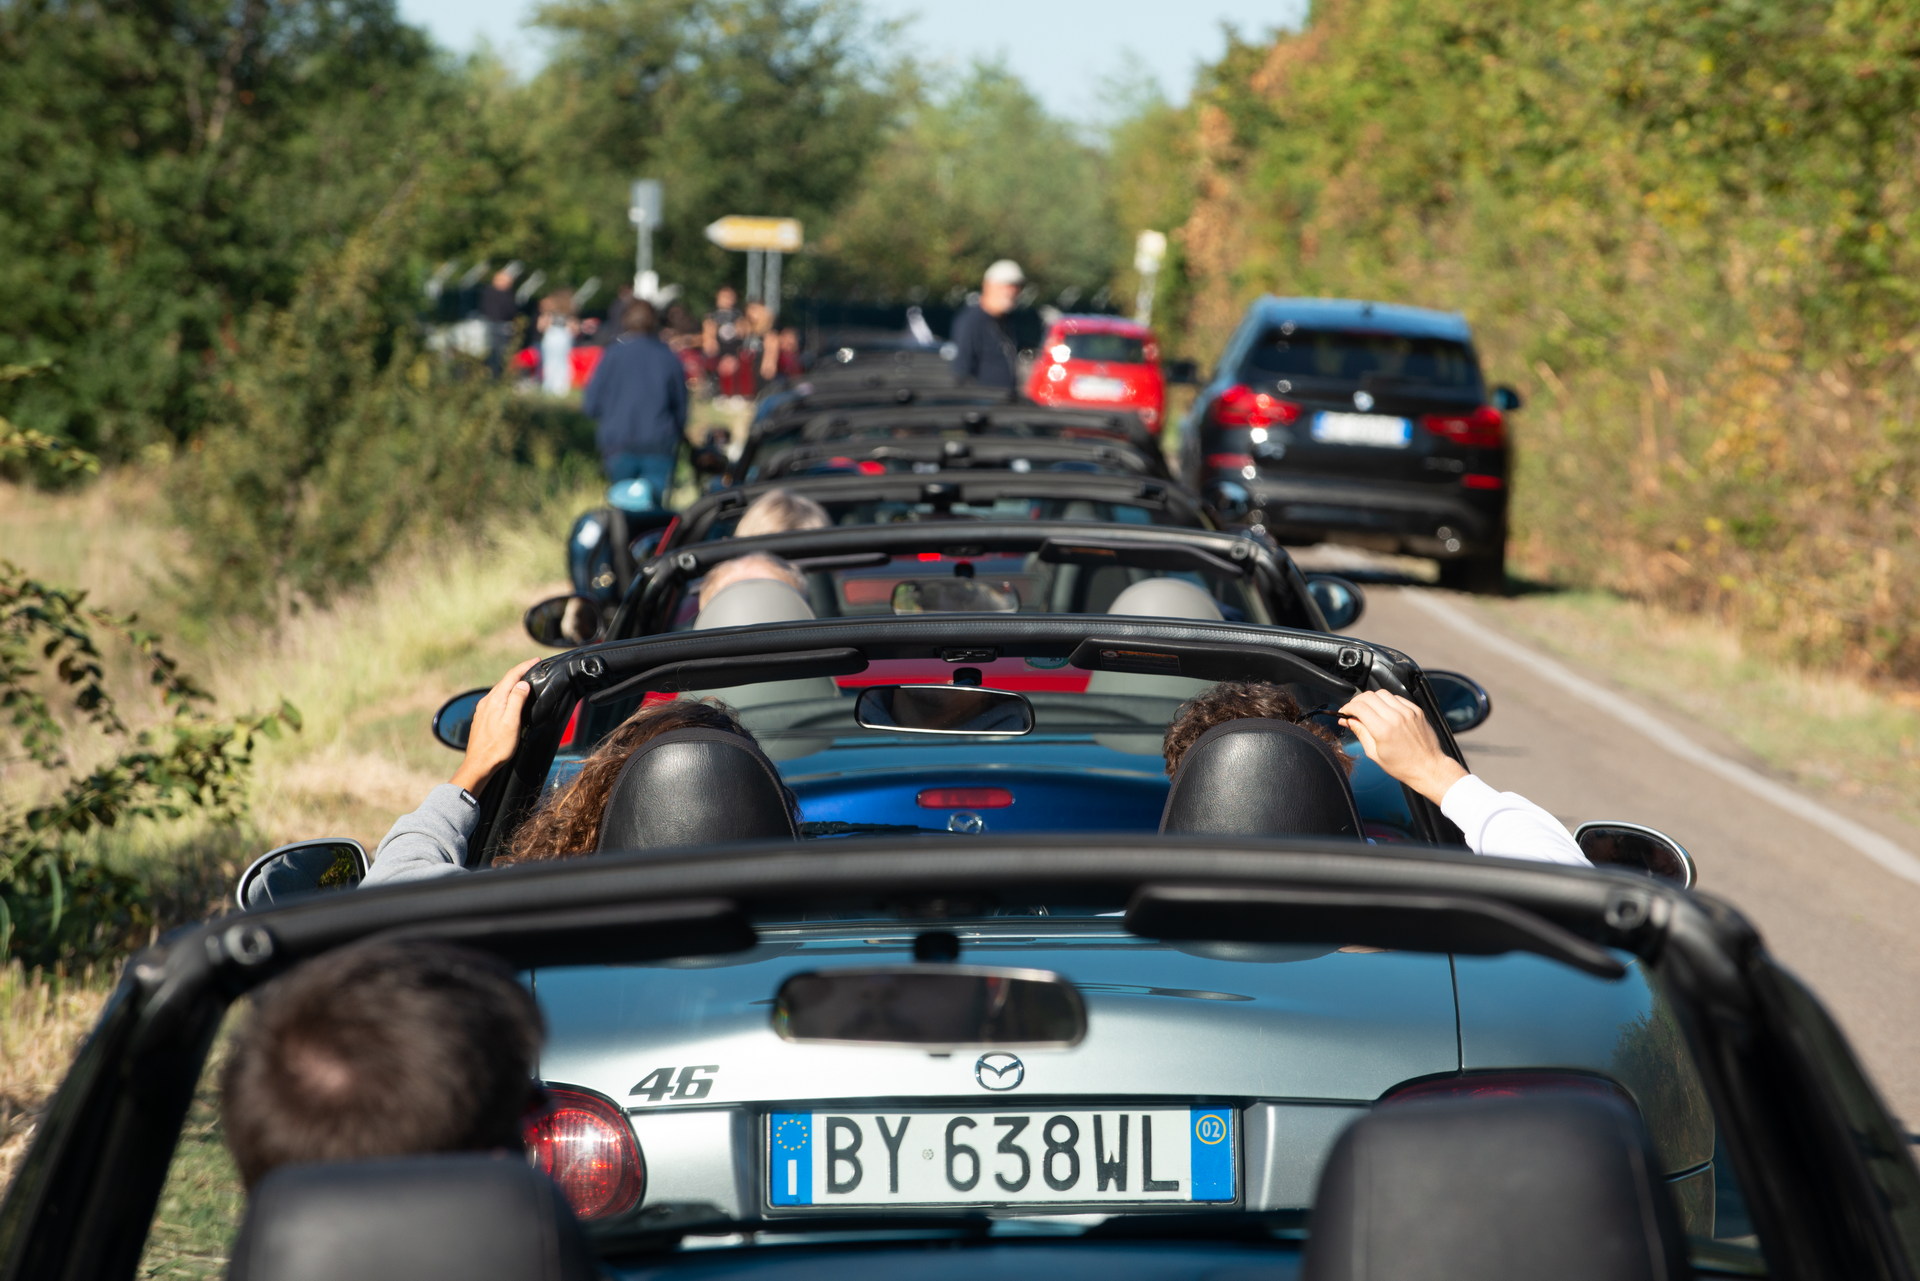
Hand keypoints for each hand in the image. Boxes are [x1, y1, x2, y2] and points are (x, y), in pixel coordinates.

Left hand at [450, 658, 538, 794]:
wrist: (479, 764)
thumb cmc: (498, 747)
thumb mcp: (512, 722)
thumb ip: (516, 700)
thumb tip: (523, 683)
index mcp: (495, 700)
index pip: (511, 676)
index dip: (524, 666)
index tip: (536, 660)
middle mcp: (486, 701)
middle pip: (505, 681)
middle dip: (519, 673)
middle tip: (533, 668)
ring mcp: (482, 709)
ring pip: (500, 690)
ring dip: (513, 683)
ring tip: (525, 681)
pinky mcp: (482, 717)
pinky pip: (496, 699)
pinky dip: (506, 694)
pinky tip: (510, 699)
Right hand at [1337, 689, 1468, 804]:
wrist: (1428, 767)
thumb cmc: (1402, 766)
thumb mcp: (1374, 753)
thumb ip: (1360, 732)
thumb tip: (1347, 721)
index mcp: (1383, 730)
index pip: (1359, 707)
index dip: (1347, 707)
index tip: (1345, 712)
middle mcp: (1396, 717)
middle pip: (1369, 696)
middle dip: (1357, 701)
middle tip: (1354, 711)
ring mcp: (1408, 712)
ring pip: (1382, 693)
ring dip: (1372, 699)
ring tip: (1370, 711)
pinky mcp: (1416, 710)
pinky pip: (1397, 698)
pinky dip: (1387, 701)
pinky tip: (1385, 712)